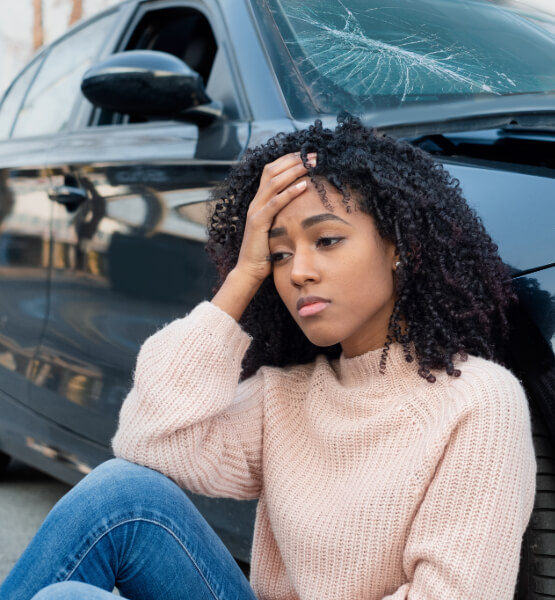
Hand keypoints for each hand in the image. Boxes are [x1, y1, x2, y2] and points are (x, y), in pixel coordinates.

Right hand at [234, 152, 315, 284]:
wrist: (249, 270)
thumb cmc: (267, 251)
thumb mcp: (277, 227)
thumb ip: (285, 214)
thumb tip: (304, 205)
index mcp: (259, 200)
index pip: (272, 170)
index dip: (289, 159)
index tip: (308, 154)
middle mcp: (255, 202)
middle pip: (272, 170)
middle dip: (294, 160)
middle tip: (314, 155)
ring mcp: (255, 210)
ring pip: (274, 182)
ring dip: (294, 171)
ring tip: (311, 164)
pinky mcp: (257, 222)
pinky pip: (275, 203)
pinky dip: (290, 193)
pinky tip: (304, 186)